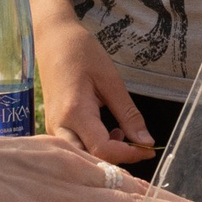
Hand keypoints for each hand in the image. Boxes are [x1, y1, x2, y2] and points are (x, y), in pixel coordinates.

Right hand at [34, 14, 155, 162]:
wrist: (52, 40)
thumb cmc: (81, 53)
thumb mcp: (111, 80)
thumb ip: (128, 114)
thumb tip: (146, 142)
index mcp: (74, 112)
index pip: (103, 149)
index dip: (129, 155)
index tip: (149, 150)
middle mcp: (59, 126)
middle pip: (88, 161)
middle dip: (115, 161)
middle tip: (136, 148)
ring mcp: (53, 128)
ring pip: (81, 156)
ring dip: (105, 154)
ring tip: (122, 133)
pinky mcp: (55, 127)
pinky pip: (75, 147)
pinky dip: (95, 147)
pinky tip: (108, 131)